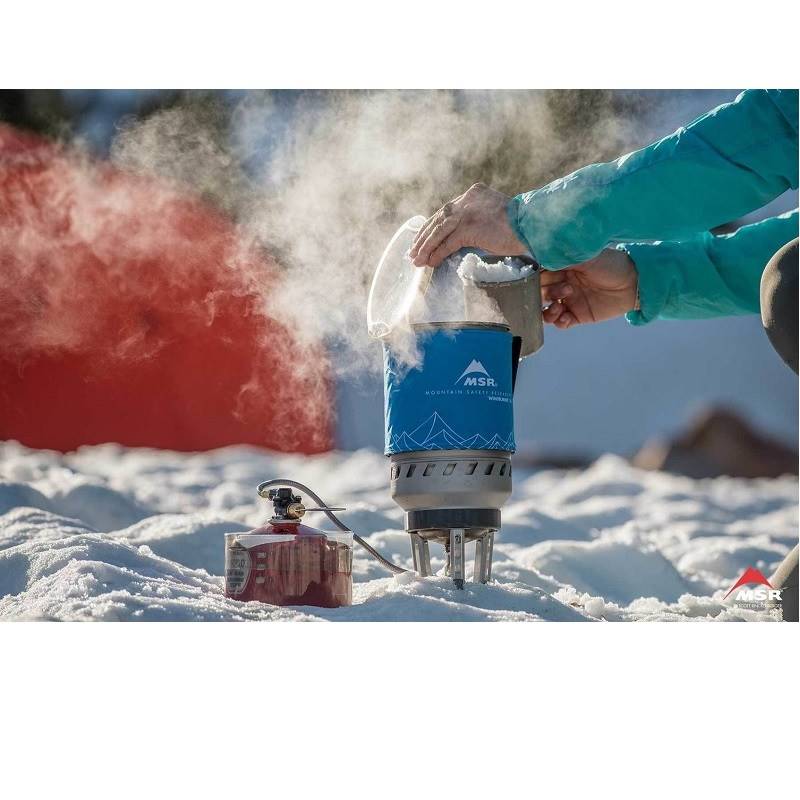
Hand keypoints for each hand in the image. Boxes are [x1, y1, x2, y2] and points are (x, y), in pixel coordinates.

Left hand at [410, 183, 526, 266]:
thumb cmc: (520, 226)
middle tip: (413, 252)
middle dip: (424, 237)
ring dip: (426, 247)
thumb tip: (461, 237)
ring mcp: (468, 212)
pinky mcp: (470, 227)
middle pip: (439, 219)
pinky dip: (438, 253)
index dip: (432, 226)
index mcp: (473, 194)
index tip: (422, 237)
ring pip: (440, 231)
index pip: (446, 211)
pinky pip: (448, 242)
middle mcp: (468, 200)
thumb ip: (478, 219)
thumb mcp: (495, 215)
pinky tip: (431, 262)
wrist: (533, 225)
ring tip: (417, 260)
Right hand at [541, 248, 637, 328]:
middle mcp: (562, 284)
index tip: (535, 280)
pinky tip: (565, 317)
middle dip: (543, 294)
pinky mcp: (578, 315)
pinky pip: (560, 322)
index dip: (534, 278)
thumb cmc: (611, 265)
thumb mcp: (586, 256)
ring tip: (558, 308)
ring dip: (547, 311)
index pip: (539, 274)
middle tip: (563, 290)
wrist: (633, 284)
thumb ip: (563, 257)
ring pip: (546, 310)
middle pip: (540, 293)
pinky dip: (559, 322)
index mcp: (561, 268)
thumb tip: (542, 255)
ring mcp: (569, 301)